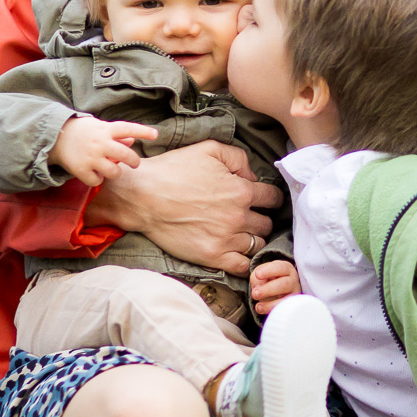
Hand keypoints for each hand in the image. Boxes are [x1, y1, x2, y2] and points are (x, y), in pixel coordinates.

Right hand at [50, 116, 156, 187]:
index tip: (156, 135)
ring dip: (115, 172)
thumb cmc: (82, 131)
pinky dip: (98, 179)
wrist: (55, 137)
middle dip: (134, 161)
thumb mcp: (99, 127)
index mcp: (105, 130)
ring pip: (114, 172)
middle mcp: (99, 143)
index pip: (128, 129)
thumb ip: (116, 134)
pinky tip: (95, 173)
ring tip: (110, 168)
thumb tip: (132, 140)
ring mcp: (90, 157)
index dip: (143, 131)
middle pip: (126, 155)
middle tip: (134, 163)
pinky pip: (97, 181)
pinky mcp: (80, 170)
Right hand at [87, 140, 284, 273]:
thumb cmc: (173, 170)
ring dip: (254, 239)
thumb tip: (253, 176)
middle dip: (261, 218)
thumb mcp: (209, 150)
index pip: (273, 198)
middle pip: (267, 223)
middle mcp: (238, 216)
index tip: (264, 200)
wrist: (142, 196)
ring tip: (242, 234)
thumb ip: (238, 158)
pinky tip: (239, 254)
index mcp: (241, 190)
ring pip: (257, 244)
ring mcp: (226, 239)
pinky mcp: (212, 257)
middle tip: (250, 217)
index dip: (270, 198)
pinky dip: (246, 262)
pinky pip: (243, 266)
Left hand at [250, 259, 298, 315]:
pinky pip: (283, 310)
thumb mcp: (261, 273)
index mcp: (286, 269)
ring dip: (270, 304)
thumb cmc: (268, 278)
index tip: (257, 275)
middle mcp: (292, 281)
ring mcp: (293, 294)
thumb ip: (257, 278)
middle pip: (285, 284)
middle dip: (268, 289)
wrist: (276, 289)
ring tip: (258, 306)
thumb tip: (257, 288)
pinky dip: (271, 310)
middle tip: (255, 293)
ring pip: (286, 299)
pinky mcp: (291, 306)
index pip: (280, 268)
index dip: (269, 271)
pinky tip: (261, 309)